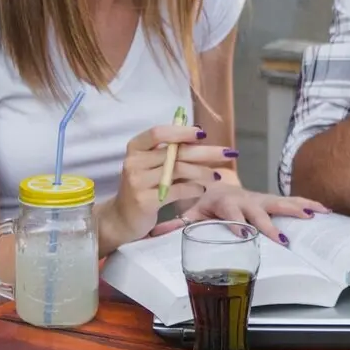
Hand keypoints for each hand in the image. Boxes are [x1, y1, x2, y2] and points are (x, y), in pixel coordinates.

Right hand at [101, 123, 238, 246]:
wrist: (121, 218)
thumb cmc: (142, 187)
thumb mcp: (150, 166)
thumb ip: (168, 153)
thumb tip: (199, 138)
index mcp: (135, 148)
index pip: (158, 133)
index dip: (181, 131)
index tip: (203, 133)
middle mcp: (134, 162)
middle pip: (174, 152)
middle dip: (205, 152)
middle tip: (228, 152)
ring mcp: (137, 182)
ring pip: (178, 170)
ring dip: (203, 172)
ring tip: (217, 176)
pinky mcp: (145, 201)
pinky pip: (176, 191)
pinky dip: (193, 188)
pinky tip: (202, 189)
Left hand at [149, 185, 330, 245]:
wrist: (216, 178)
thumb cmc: (203, 199)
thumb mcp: (189, 210)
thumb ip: (174, 224)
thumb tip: (153, 234)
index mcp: (223, 200)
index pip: (230, 211)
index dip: (236, 222)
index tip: (242, 233)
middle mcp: (244, 198)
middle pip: (258, 211)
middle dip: (269, 224)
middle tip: (281, 239)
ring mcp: (259, 199)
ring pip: (279, 203)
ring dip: (296, 209)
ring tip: (316, 215)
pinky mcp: (270, 201)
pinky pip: (291, 202)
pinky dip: (308, 204)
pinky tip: (325, 210)